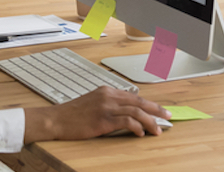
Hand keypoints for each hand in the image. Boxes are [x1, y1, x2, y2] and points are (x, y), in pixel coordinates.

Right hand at [23, 86, 169, 141]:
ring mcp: (106, 107)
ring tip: (158, 130)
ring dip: (150, 121)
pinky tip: (141, 133)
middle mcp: (109, 96)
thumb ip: (109, 105)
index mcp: (107, 91)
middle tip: (168, 117)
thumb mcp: (93, 103)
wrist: (55, 119)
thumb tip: (126, 114)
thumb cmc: (72, 115)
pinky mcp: (103, 119)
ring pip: (136, 111)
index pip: (134, 96)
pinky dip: (137, 127)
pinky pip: (126, 121)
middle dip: (156, 110)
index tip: (159, 111)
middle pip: (139, 102)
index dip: (149, 104)